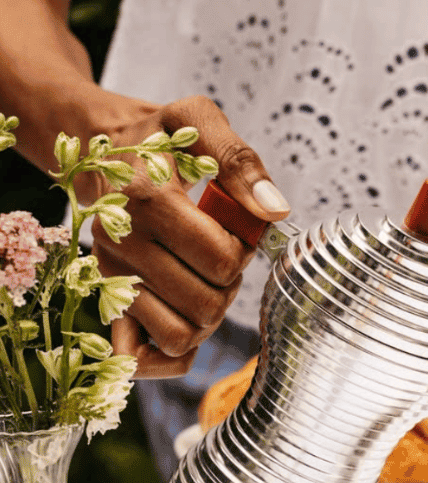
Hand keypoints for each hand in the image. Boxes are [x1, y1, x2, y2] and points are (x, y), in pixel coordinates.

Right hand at [87, 95, 290, 376]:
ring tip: (200, 278)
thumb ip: (240, 161)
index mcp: (144, 199)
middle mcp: (120, 244)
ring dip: (207, 316)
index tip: (232, 228)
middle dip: (228, 284)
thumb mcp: (198, 122)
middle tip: (217, 255)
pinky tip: (186, 321)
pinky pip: (141, 360)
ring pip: (181, 336)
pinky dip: (171, 354)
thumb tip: (274, 212)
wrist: (97, 146)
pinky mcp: (107, 302)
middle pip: (206, 304)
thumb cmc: (157, 139)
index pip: (222, 259)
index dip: (243, 249)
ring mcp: (110, 278)